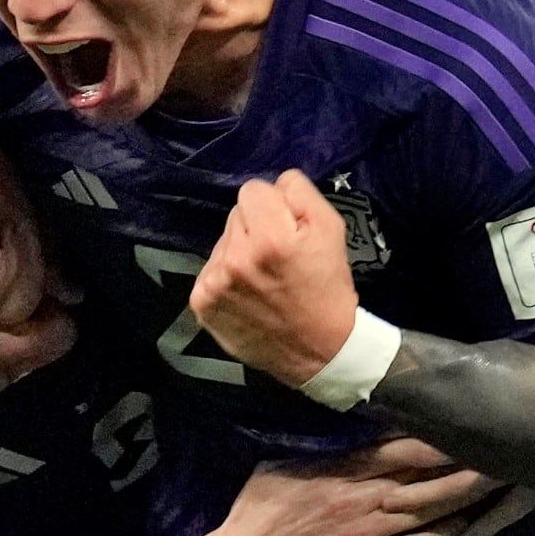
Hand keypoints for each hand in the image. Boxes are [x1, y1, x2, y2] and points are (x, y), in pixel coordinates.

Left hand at [186, 169, 361, 387]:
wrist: (321, 351)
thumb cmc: (328, 287)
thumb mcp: (331, 229)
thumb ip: (299, 193)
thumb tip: (273, 184)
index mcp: (270, 237)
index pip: (253, 189)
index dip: (275, 206)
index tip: (288, 229)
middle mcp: (236, 258)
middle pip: (235, 214)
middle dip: (256, 227)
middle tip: (279, 257)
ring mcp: (214, 283)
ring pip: (223, 241)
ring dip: (240, 252)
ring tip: (265, 279)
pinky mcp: (202, 304)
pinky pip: (210, 270)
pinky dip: (227, 278)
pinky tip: (248, 294)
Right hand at [214, 441, 492, 535]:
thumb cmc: (255, 516)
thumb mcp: (281, 468)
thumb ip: (320, 455)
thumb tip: (342, 437)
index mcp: (340, 469)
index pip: (400, 448)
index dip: (439, 439)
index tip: (468, 426)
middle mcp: (361, 497)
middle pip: (425, 476)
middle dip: (465, 464)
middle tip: (502, 452)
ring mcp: (369, 532)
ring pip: (429, 509)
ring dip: (466, 497)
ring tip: (498, 483)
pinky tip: (468, 528)